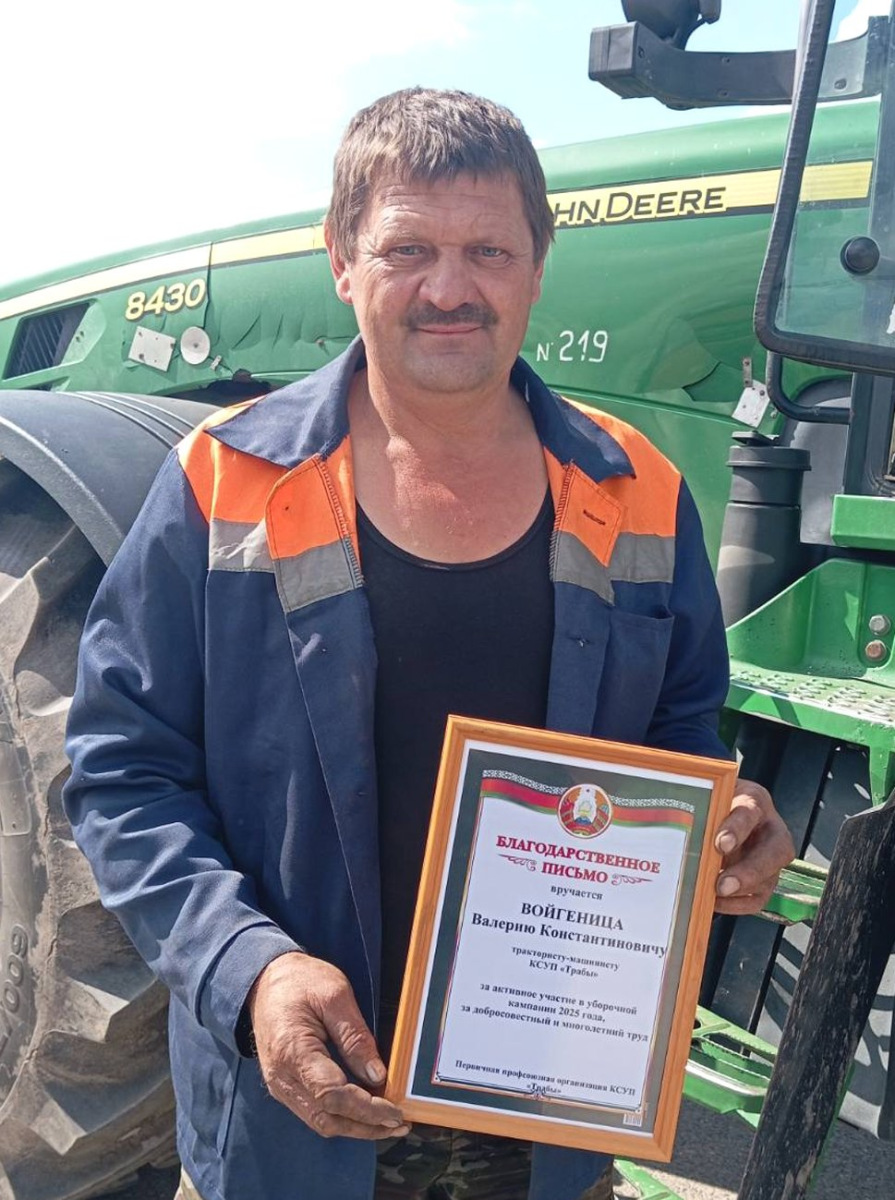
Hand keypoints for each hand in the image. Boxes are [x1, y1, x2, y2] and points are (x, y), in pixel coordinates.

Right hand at [248, 951, 409, 1139]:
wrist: (265, 981)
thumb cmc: (300, 981)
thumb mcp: (335, 995)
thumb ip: (355, 1037)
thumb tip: (377, 1075)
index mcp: (294, 1052)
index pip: (333, 1096)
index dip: (367, 1110)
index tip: (396, 1112)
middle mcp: (283, 1078)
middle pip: (327, 1119)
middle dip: (366, 1126)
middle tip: (401, 1123)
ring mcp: (281, 1085)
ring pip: (322, 1121)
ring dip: (356, 1126)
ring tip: (388, 1121)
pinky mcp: (286, 1086)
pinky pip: (316, 1112)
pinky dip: (343, 1116)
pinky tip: (366, 1109)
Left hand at [713, 778, 793, 914]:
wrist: (722, 811)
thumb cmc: (713, 803)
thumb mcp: (708, 798)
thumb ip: (700, 808)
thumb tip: (674, 821)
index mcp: (754, 801)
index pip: (750, 813)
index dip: (737, 829)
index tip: (721, 844)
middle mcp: (770, 830)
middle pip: (774, 852)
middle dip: (748, 872)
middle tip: (723, 884)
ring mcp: (772, 858)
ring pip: (768, 879)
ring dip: (740, 891)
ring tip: (714, 896)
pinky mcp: (765, 880)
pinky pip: (758, 899)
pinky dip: (737, 905)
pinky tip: (715, 902)